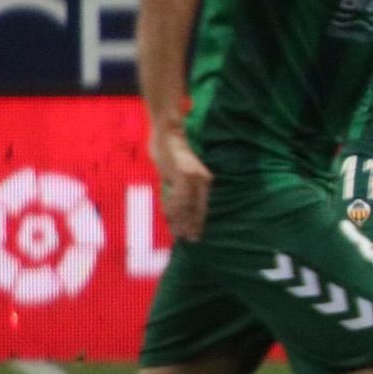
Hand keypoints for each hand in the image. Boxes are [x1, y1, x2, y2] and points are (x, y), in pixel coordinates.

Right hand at [149, 126, 212, 241]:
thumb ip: (183, 186)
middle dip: (192, 225)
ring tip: (180, 235)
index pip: (202, 205)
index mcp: (204, 179)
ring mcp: (191, 177)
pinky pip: (177, 198)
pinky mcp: (181, 175)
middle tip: (190, 240)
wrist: (168, 133)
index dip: (198, 221)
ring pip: (186, 206)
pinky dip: (173, 211)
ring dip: (181, 222)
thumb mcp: (182, 171)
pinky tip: (171, 221)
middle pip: (196, 208)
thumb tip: (180, 205)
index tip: (195, 235)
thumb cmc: (172, 152)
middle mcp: (200, 179)